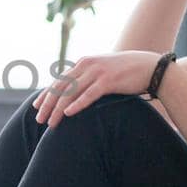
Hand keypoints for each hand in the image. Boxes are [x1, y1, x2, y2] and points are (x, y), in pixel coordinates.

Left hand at [32, 51, 161, 127]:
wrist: (150, 67)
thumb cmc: (125, 72)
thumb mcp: (102, 71)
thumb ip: (87, 78)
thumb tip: (73, 93)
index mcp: (83, 63)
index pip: (59, 81)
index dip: (46, 95)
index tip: (36, 107)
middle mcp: (87, 65)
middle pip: (61, 87)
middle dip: (48, 105)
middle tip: (39, 120)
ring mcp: (97, 72)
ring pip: (71, 92)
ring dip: (59, 109)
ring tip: (51, 123)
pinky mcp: (108, 80)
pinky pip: (89, 94)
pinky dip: (77, 104)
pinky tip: (68, 113)